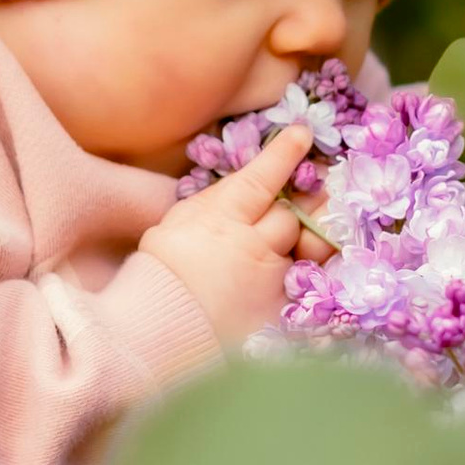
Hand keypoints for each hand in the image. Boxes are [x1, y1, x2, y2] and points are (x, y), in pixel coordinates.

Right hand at [138, 126, 328, 347]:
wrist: (157, 330)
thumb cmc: (160, 272)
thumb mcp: (179, 222)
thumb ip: (216, 202)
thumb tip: (247, 185)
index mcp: (223, 218)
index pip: (264, 178)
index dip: (285, 153)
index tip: (303, 134)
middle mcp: (255, 246)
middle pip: (292, 214)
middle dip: (296, 207)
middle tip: (303, 198)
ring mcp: (272, 281)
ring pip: (305, 248)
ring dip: (301, 241)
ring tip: (293, 238)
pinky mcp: (283, 311)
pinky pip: (306, 284)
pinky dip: (300, 275)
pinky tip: (289, 274)